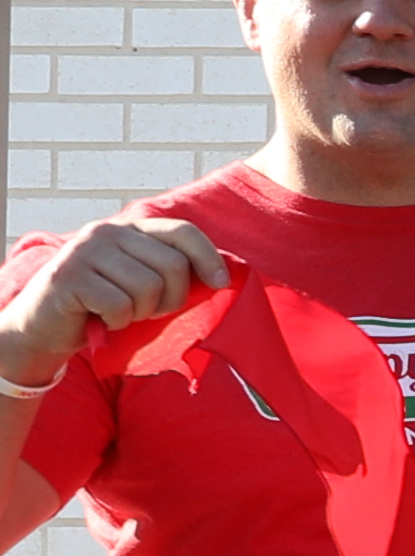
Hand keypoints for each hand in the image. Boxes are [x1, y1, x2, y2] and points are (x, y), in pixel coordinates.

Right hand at [0, 211, 226, 389]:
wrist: (45, 327)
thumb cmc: (105, 307)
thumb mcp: (144, 284)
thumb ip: (175, 272)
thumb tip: (227, 274)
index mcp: (129, 228)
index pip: (182, 231)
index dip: (208, 257)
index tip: (220, 283)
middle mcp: (106, 231)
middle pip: (173, 265)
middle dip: (170, 299)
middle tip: (147, 311)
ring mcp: (85, 251)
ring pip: (148, 287)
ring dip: (141, 312)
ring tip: (121, 313)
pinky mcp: (67, 277)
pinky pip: (119, 305)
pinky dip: (117, 321)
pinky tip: (101, 319)